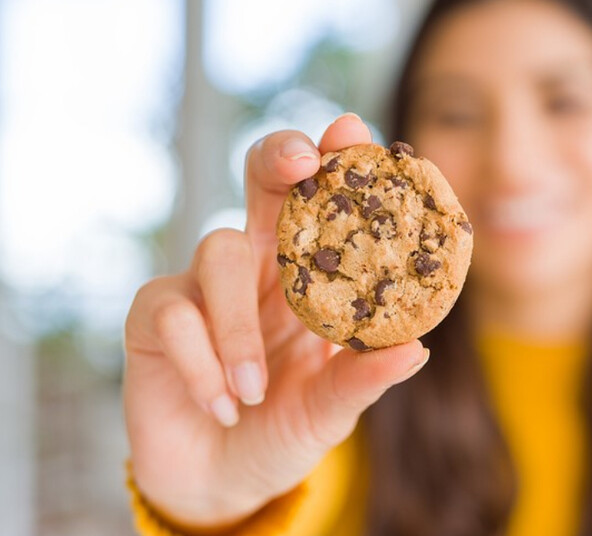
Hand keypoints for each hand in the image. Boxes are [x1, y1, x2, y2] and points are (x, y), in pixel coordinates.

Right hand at [123, 114, 428, 530]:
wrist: (221, 480)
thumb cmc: (284, 428)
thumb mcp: (331, 408)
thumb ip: (363, 379)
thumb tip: (416, 350)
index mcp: (310, 274)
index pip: (324, 202)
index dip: (336, 161)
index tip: (353, 131)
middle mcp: (259, 263)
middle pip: (262, 180)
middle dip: (279, 156)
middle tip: (300, 160)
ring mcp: (203, 282)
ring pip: (218, 249)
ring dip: (240, 324)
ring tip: (254, 390)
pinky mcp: (154, 315)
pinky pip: (174, 313)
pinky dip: (202, 361)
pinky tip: (222, 405)